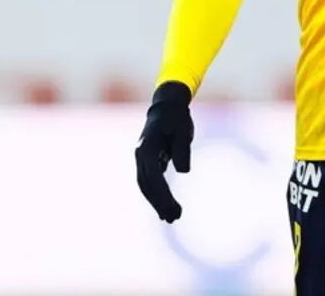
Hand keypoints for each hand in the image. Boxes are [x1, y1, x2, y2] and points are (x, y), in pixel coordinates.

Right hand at [134, 81, 193, 221]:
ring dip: (156, 202)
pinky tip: (164, 208)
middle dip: (159, 203)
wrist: (167, 106)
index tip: (174, 209)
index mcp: (148, 146)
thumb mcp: (183, 131)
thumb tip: (183, 171)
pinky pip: (149, 181)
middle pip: (147, 184)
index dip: (162, 195)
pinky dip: (156, 195)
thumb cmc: (177, 118)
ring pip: (145, 185)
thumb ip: (182, 150)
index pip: (153, 176)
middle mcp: (140, 154)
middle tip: (173, 218)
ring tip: (170, 218)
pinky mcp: (147, 161)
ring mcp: (141, 158)